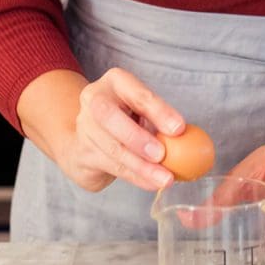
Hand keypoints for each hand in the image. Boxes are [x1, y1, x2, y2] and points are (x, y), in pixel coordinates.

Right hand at [57, 67, 183, 193]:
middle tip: (161, 154)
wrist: (87, 138)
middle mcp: (94, 100)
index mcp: (115, 82)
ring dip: (141, 166)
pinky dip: (135, 177)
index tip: (179, 129)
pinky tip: (151, 183)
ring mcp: (84, 127)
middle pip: (110, 117)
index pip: (137, 94)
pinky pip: (112, 167)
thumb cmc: (125, 118)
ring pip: (113, 148)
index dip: (158, 111)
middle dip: (137, 137)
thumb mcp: (141, 109)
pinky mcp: (82, 153)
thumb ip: (158, 119)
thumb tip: (183, 137)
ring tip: (164, 178)